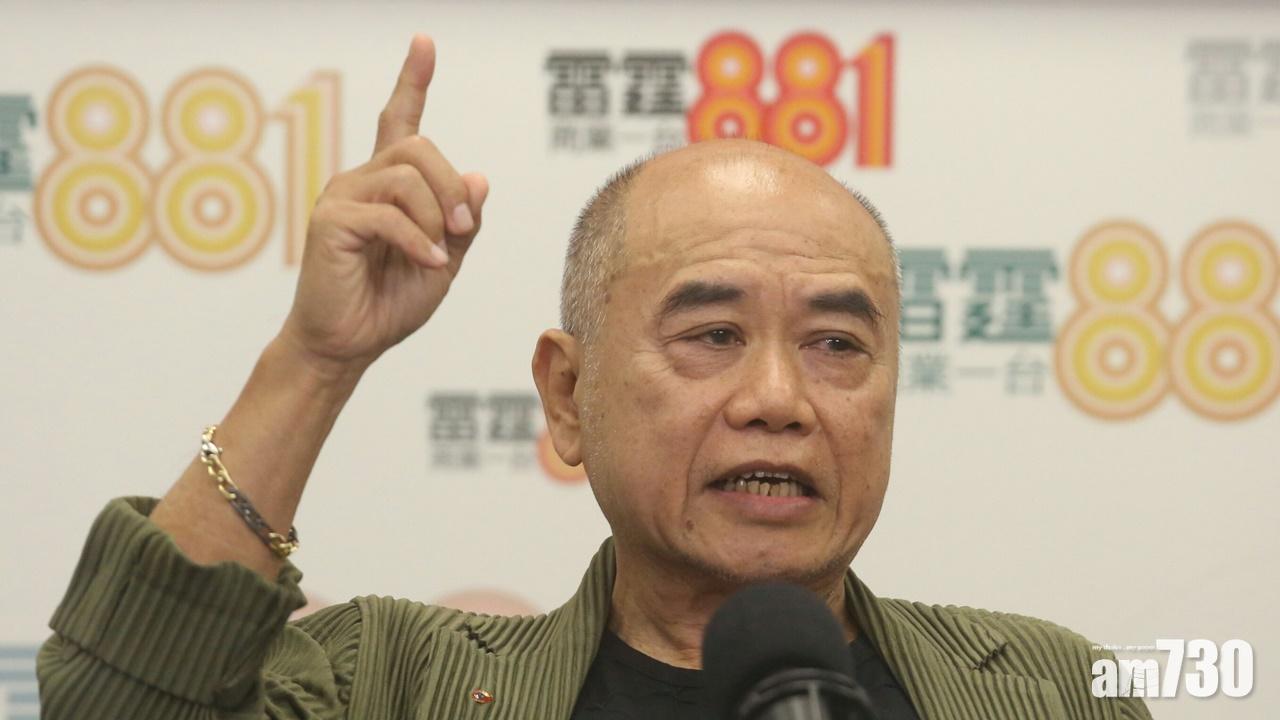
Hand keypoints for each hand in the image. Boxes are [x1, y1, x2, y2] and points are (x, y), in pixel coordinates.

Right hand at [280, 34, 488, 376]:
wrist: (350, 344)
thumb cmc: (390, 303)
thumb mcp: (446, 260)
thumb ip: (463, 220)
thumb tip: (479, 175)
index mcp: (388, 184)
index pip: (400, 120)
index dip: (413, 80)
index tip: (424, 42)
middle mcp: (361, 179)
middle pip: (420, 147)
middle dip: (453, 187)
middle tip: (464, 228)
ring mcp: (341, 195)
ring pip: (407, 175)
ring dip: (438, 216)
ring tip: (441, 255)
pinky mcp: (330, 220)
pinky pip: (390, 214)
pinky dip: (420, 242)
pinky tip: (429, 265)